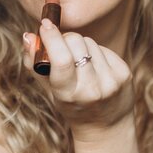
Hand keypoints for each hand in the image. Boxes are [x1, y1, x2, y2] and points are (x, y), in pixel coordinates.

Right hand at [23, 19, 134, 141]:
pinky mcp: (124, 74)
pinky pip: (104, 48)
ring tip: (79, 62)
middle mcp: (92, 89)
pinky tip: (94, 67)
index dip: (52, 38)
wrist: (104, 126)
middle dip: (65, 39)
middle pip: (76, 42)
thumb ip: (33, 64)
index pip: (61, 60)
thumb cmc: (70, 105)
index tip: (45, 25)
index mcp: (68, 95)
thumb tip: (28, 36)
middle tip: (61, 46)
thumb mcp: (49, 90)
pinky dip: (95, 52)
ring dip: (80, 46)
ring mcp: (111, 82)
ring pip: (90, 42)